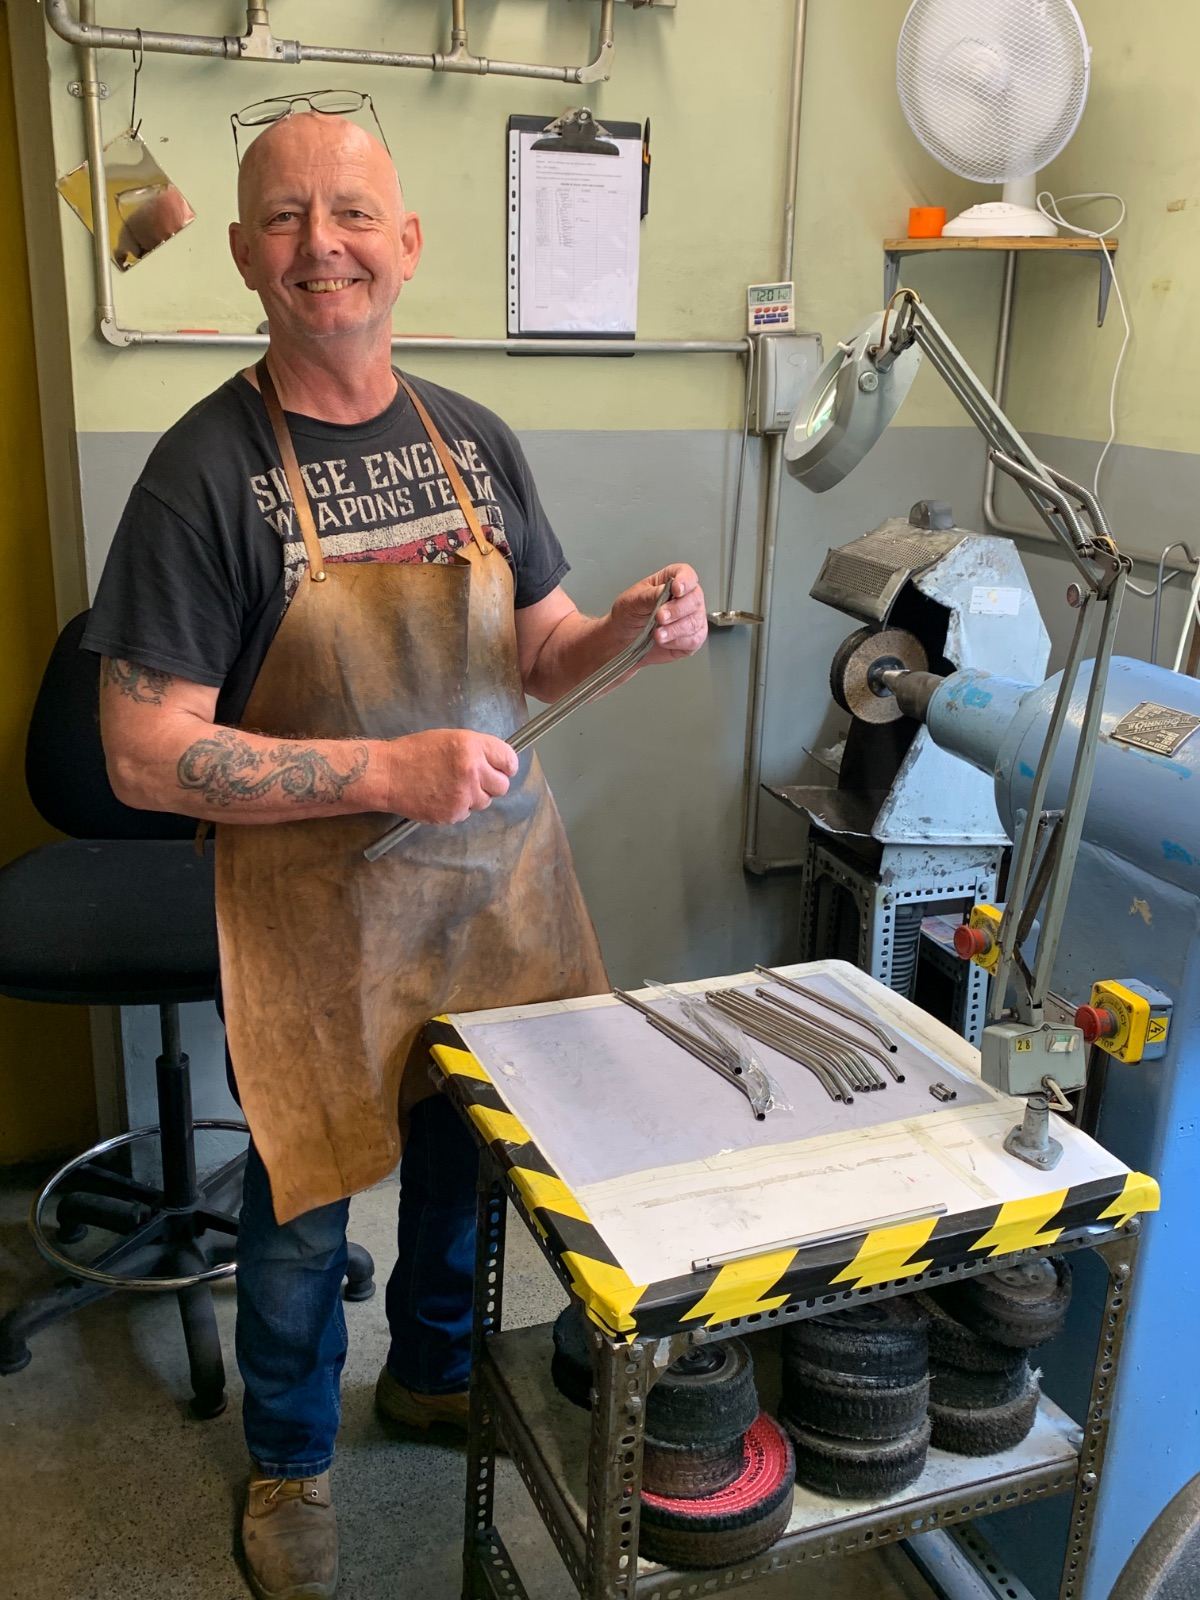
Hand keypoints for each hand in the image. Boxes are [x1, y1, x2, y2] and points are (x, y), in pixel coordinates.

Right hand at [383, 729, 518, 823]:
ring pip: (485, 801)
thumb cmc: (415, 752)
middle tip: (476, 780)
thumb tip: (497, 763)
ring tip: (452, 787)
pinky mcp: (454, 813)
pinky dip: (458, 807)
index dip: (506, 765)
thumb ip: (476, 750)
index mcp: (472, 746)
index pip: (509, 760)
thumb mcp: (450, 738)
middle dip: (492, 784)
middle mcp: (472, 771)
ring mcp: (464, 795)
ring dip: (475, 797)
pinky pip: (467, 813)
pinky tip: (441, 796)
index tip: (501, 768)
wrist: (388, 774)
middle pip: (502, 786)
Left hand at [610, 563, 707, 665]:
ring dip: (675, 629)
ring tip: (657, 634)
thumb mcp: (631, 601)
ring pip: (695, 621)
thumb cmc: (628, 616)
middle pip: (695, 598)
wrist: (622, 641)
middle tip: (660, 616)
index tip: (676, 589)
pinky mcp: (692, 637)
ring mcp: (691, 617)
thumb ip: (650, 595)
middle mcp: (684, 598)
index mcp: (669, 582)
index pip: (686, 574)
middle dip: (677, 609)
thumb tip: (665, 590)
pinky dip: (677, 641)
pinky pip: (694, 639)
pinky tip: (664, 640)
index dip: (685, 580)